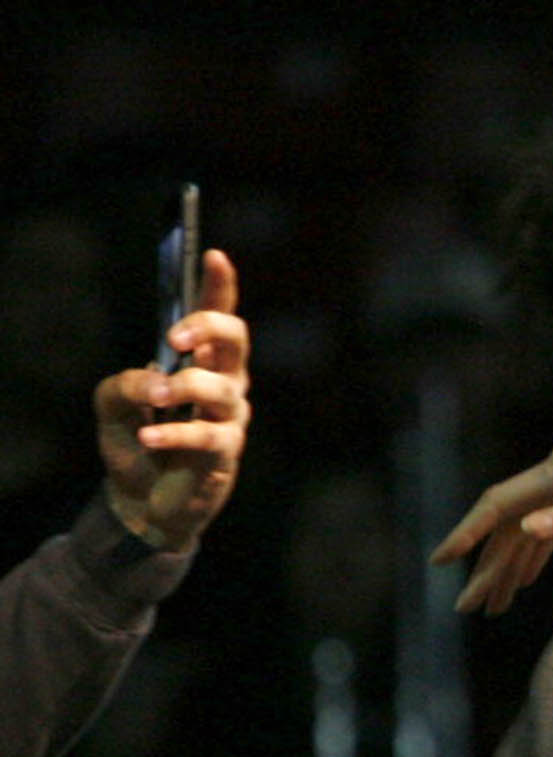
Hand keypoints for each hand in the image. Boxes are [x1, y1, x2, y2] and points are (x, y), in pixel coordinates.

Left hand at [94, 250, 249, 555]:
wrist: (143, 502)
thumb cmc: (136, 443)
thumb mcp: (112, 403)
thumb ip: (123, 381)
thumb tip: (153, 381)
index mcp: (202, 363)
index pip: (217, 316)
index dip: (219, 285)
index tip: (212, 254)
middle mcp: (225, 384)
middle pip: (236, 340)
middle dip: (209, 328)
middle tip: (175, 337)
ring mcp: (229, 419)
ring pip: (222, 389)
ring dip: (184, 387)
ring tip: (154, 399)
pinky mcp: (225, 453)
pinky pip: (208, 436)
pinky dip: (176, 433)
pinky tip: (150, 437)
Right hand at [431, 429, 552, 614]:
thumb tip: (529, 529)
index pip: (501, 503)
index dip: (468, 532)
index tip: (442, 561)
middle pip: (510, 523)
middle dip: (487, 566)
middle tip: (470, 608)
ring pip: (528, 528)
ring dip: (510, 565)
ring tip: (495, 606)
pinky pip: (550, 527)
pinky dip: (536, 554)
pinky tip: (526, 580)